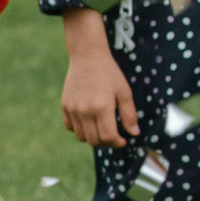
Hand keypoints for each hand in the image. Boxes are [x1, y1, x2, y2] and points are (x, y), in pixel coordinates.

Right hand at [58, 4, 137, 145]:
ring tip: (102, 128)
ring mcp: (72, 109)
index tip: (123, 140)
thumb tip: (134, 133)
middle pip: (94, 141)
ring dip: (93, 137)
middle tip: (114, 136)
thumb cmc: (109, 73)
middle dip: (107, 143)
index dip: (117, 143)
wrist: (87, 57)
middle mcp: (85, 110)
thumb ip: (129, 114)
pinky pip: (70, 127)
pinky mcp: (65, 106)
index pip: (108, 137)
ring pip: (81, 136)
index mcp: (102, 107)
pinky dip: (80, 129)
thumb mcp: (124, 92)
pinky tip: (89, 121)